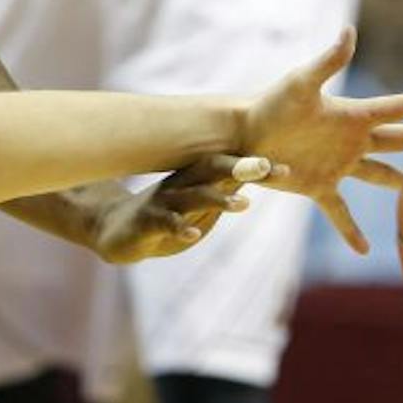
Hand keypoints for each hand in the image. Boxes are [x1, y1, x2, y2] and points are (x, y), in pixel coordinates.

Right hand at [87, 155, 264, 263]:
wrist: (115, 232)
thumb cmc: (167, 218)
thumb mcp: (200, 207)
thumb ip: (226, 191)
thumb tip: (261, 174)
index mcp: (195, 179)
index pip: (228, 167)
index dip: (256, 168)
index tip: (286, 170)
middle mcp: (180, 184)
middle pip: (210, 171)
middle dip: (239, 168)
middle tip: (265, 167)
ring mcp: (162, 202)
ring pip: (191, 197)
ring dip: (217, 199)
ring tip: (243, 206)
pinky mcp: (145, 223)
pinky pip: (163, 224)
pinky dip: (179, 229)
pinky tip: (193, 235)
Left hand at [242, 30, 402, 252]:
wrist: (241, 133)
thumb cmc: (270, 104)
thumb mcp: (300, 83)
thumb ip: (328, 62)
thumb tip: (350, 31)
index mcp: (354, 115)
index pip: (401, 107)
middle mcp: (353, 140)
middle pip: (400, 142)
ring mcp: (338, 165)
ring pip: (381, 176)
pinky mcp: (318, 186)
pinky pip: (339, 212)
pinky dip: (350, 230)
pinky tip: (363, 250)